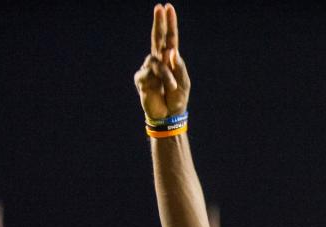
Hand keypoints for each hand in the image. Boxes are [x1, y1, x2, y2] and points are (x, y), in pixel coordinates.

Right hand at [134, 4, 190, 119]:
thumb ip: (179, 66)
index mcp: (170, 60)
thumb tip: (171, 50)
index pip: (169, 38)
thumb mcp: (184, 83)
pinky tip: (163, 89)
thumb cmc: (177, 99)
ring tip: (173, 87)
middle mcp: (158, 60)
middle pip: (157, 38)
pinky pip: (151, 73)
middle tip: (159, 8)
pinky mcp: (141, 78)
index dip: (169, 24)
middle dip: (159, 23)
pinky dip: (161, 80)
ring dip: (167, 74)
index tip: (167, 8)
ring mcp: (148, 68)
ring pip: (157, 61)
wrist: (168, 117)